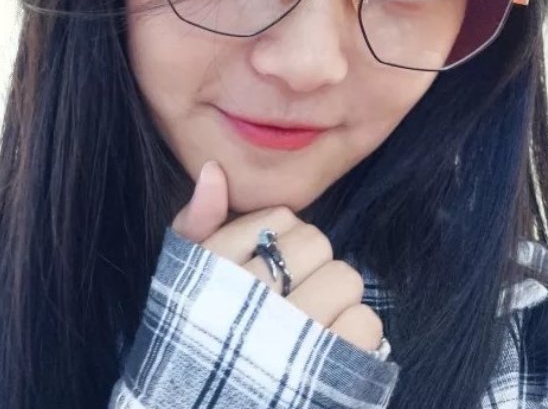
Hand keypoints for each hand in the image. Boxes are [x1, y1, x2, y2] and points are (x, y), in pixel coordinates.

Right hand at [172, 160, 383, 353]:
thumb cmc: (193, 342)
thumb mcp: (181, 281)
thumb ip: (196, 223)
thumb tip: (213, 170)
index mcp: (213, 275)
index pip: (278, 219)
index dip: (280, 238)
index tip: (267, 268)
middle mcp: (251, 302)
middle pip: (317, 242)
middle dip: (310, 265)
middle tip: (293, 296)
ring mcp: (291, 341)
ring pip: (346, 279)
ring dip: (336, 301)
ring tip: (312, 325)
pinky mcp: (325, 377)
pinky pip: (366, 325)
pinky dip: (356, 335)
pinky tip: (329, 350)